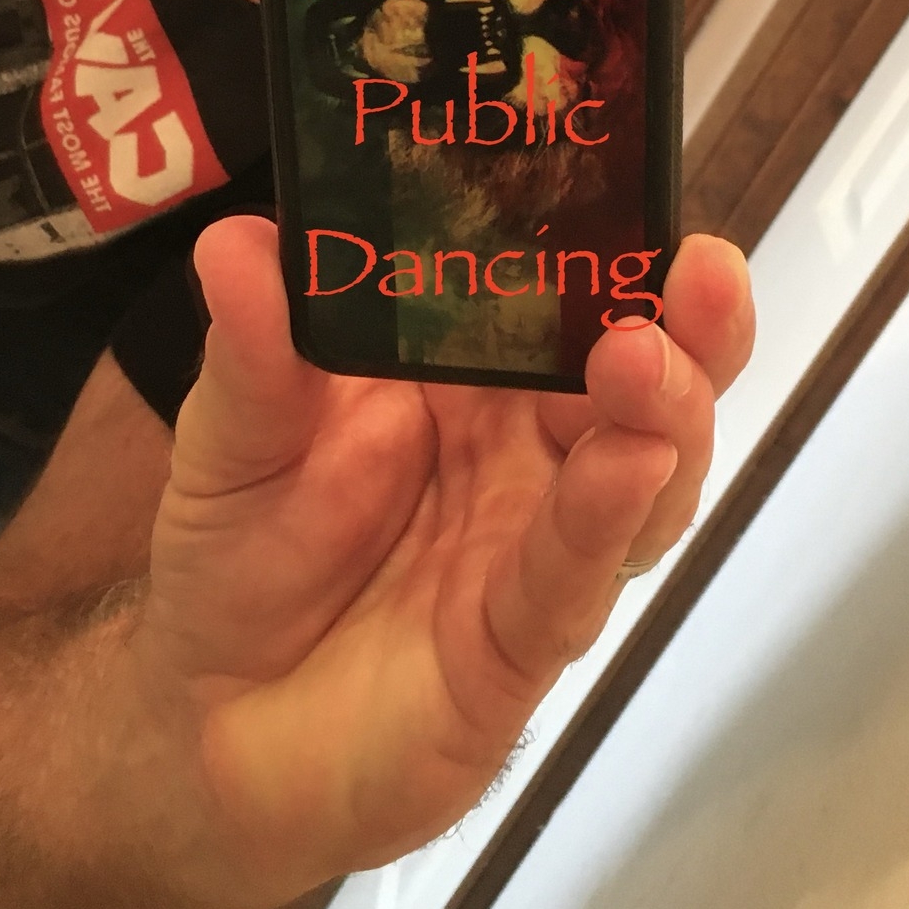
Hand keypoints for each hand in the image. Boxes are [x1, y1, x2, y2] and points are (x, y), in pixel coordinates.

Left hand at [131, 215, 754, 908]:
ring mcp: (535, 542)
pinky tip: (625, 467)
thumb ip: (253, 350)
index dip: (614, 243)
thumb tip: (239, 241)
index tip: (642, 182)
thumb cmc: (240, 551)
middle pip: (639, 376)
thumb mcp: (233, 436)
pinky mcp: (521, 642)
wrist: (207, 725)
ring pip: (642, 473)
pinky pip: (575, 577)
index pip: (566, 293)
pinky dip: (604, 519)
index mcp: (470, 373)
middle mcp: (527, 448)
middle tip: (700, 269)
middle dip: (685, 324)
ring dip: (662, 412)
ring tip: (645, 358)